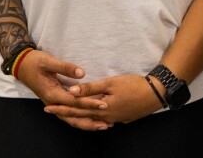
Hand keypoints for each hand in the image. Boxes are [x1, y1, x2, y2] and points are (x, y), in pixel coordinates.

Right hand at [15, 50, 110, 128]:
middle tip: (108, 122)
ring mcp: (54, 104)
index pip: (74, 102)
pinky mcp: (56, 102)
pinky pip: (69, 115)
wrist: (22, 65)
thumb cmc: (36, 62)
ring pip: (70, 119)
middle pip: (73, 116)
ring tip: (103, 126)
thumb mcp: (49, 61)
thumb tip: (82, 73)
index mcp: (52, 93)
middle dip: (90, 119)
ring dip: (86, 123)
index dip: (89, 103)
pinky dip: (80, 119)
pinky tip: (91, 119)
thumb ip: (65, 67)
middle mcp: (53, 103)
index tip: (104, 104)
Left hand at [44, 75, 160, 129]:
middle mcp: (104, 117)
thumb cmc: (133, 86)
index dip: (61, 107)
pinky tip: (91, 118)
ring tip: (68, 115)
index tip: (47, 107)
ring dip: (79, 117)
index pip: (76, 108)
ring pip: (91, 120)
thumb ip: (91, 88)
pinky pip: (102, 120)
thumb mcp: (111, 83)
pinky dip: (92, 119)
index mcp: (100, 109)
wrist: (155, 94)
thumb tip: (71, 91)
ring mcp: (113, 119)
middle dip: (65, 112)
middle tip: (50, 111)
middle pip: (81, 115)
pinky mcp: (121, 117)